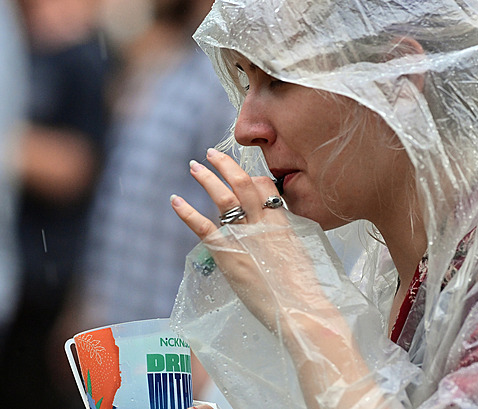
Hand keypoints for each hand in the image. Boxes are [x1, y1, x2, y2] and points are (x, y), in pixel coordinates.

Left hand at [171, 149, 330, 332]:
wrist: (298, 308)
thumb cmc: (302, 288)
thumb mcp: (299, 253)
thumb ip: (285, 239)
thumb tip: (278, 238)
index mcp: (281, 221)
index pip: (265, 186)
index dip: (251, 177)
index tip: (241, 174)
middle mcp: (262, 221)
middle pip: (242, 183)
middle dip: (225, 165)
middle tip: (210, 154)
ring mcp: (243, 235)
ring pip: (223, 197)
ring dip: (206, 178)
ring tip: (194, 166)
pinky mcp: (227, 253)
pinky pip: (204, 226)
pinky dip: (187, 212)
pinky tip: (175, 200)